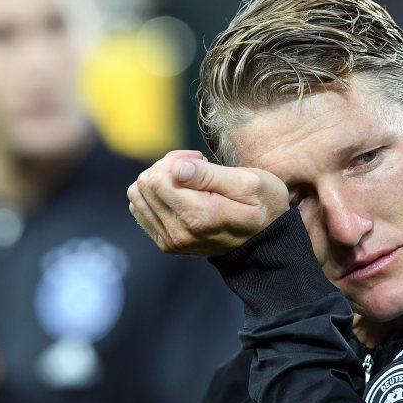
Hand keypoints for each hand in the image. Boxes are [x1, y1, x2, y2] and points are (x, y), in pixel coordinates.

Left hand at [128, 150, 289, 255]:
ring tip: (187, 179)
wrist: (265, 240)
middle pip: (145, 184)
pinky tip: (179, 193)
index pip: (158, 178)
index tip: (201, 160)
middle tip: (196, 167)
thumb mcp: (249, 183)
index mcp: (199, 217)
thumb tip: (177, 169)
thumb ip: (211, 175)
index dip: (176, 159)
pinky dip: (156, 195)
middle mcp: (179, 233)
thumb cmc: (262, 206)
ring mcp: (170, 241)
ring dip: (159, 180)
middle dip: (166, 167)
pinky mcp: (166, 242)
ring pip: (138, 195)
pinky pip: (140, 209)